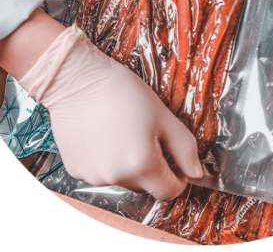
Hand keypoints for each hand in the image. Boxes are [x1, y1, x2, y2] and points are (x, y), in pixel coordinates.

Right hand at [18, 22, 201, 199]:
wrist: (78, 80)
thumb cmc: (123, 92)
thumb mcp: (163, 115)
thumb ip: (184, 148)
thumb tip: (196, 174)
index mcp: (142, 164)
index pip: (169, 192)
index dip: (177, 177)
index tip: (174, 159)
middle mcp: (116, 177)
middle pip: (145, 186)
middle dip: (152, 167)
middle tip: (145, 134)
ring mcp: (93, 176)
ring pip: (122, 179)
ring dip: (127, 164)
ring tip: (121, 131)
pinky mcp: (76, 170)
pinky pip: (101, 173)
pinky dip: (106, 160)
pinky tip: (103, 135)